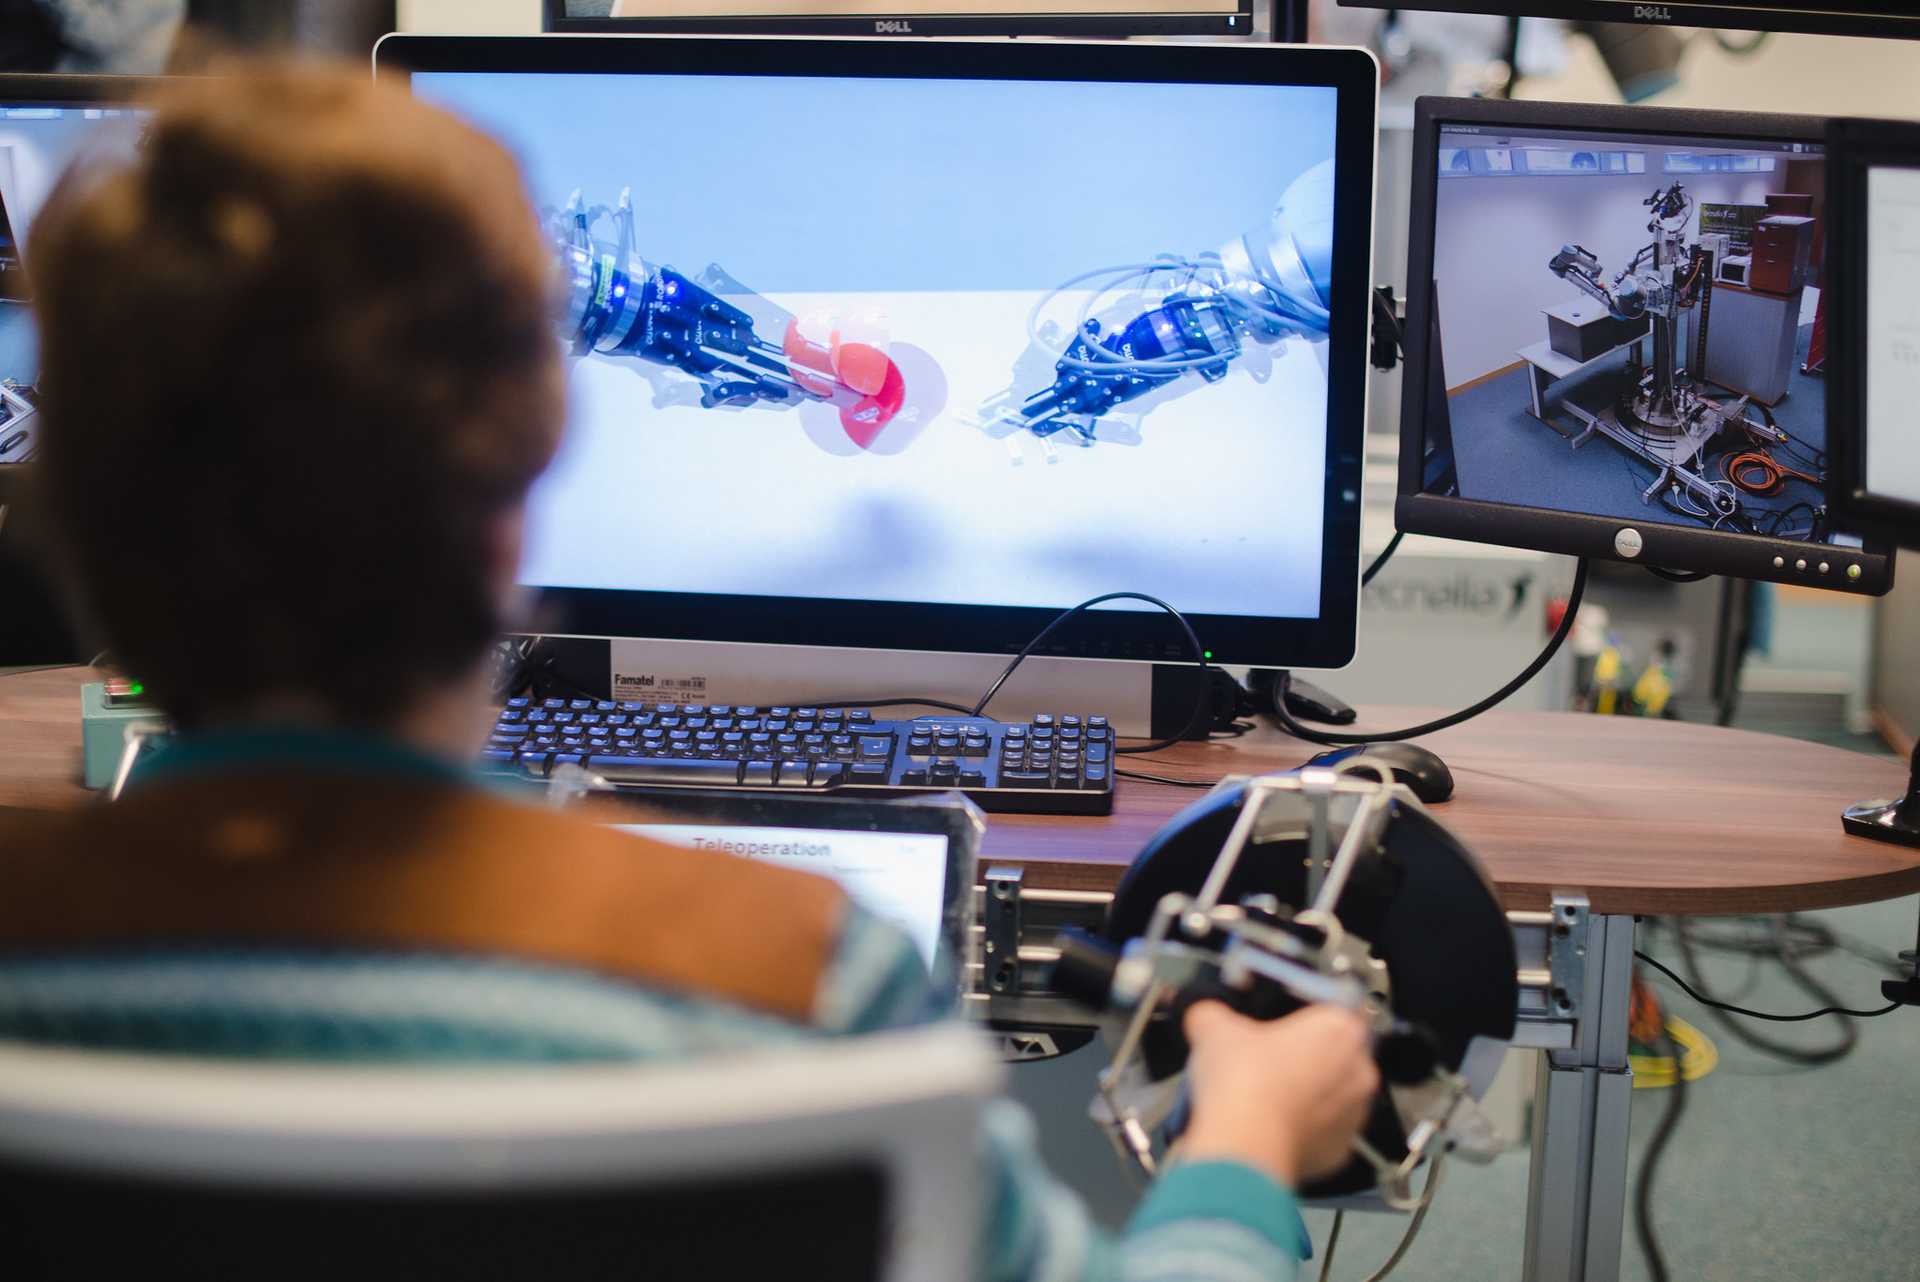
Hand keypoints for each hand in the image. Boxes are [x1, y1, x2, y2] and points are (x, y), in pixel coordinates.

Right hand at [1176, 1001, 1379, 1189]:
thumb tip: (1205, 1013)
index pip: (1337, 1001)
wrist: (1241, 1148)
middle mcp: (1357, 1071)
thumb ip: (1213, 1010)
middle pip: (1336, 1049)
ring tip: (1263, 1090)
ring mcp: (1352, 1115)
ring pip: (1332, 1092)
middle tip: (1267, 1053)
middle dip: (1305, 1051)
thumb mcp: (1214, 1027)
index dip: (1307, 1006)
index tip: (1285, 1013)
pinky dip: (1301, 1125)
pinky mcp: (1338, 1150)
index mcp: (1340, 1029)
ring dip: (1306, 1090)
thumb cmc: (1244, 1086)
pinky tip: (1269, 1119)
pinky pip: (1322, 1129)